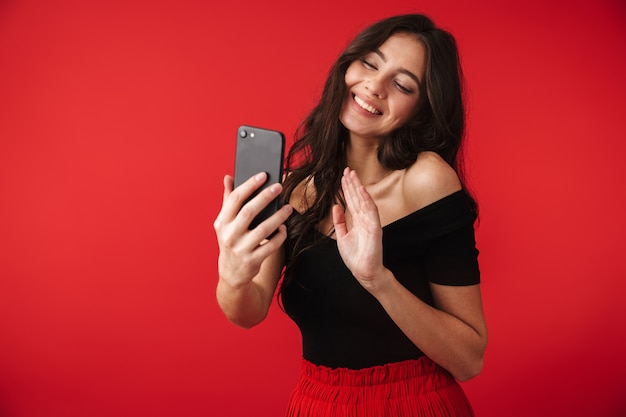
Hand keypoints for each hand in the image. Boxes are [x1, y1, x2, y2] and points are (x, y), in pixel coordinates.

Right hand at [213, 173, 291, 288]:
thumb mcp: (225, 223)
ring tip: (288, 208)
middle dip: (265, 197)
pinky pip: (271, 246)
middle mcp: (229, 235)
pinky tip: (284, 228)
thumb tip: (228, 177)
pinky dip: (279, 236)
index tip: (263, 175)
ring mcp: (241, 249)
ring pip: (263, 229)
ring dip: (278, 217)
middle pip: (249, 211)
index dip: (249, 185)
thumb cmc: (231, 241)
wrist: (231, 274)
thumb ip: (227, 200)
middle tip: (279, 187)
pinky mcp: (252, 261)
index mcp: (221, 222)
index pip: (234, 199)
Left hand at [332, 168, 388, 292]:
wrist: (364, 272)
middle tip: (347, 169)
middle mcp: (365, 219)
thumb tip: (336, 206)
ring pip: (364, 201)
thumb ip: (339, 221)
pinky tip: (361, 189)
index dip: (348, 188)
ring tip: (352, 175)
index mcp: (358, 221)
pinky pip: (371, 211)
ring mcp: (370, 222)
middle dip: (352, 183)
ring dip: (358, 187)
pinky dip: (366, 199)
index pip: (352, 201)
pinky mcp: (375, 228)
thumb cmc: (355, 257)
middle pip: (358, 197)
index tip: (343, 176)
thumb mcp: (342, 236)